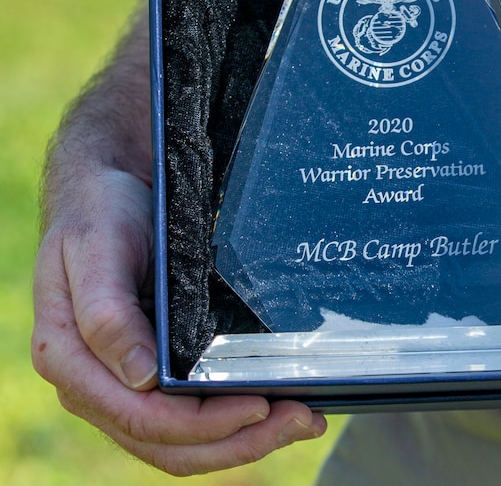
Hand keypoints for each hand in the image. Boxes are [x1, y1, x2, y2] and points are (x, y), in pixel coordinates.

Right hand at [31, 13, 325, 474]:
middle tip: (302, 421)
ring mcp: (125, 379)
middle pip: (168, 443)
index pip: (141, 419)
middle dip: (239, 442)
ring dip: (244, 440)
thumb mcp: (94, 249)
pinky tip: (274, 403)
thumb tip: (140, 379)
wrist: (105, 181)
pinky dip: (233, 419)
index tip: (260, 406)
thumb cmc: (97, 211)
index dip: (203, 424)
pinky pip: (190, 411)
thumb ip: (106, 313)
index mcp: (72, 360)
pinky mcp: (152, 365)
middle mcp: (98, 382)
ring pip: (183, 440)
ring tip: (302, 420)